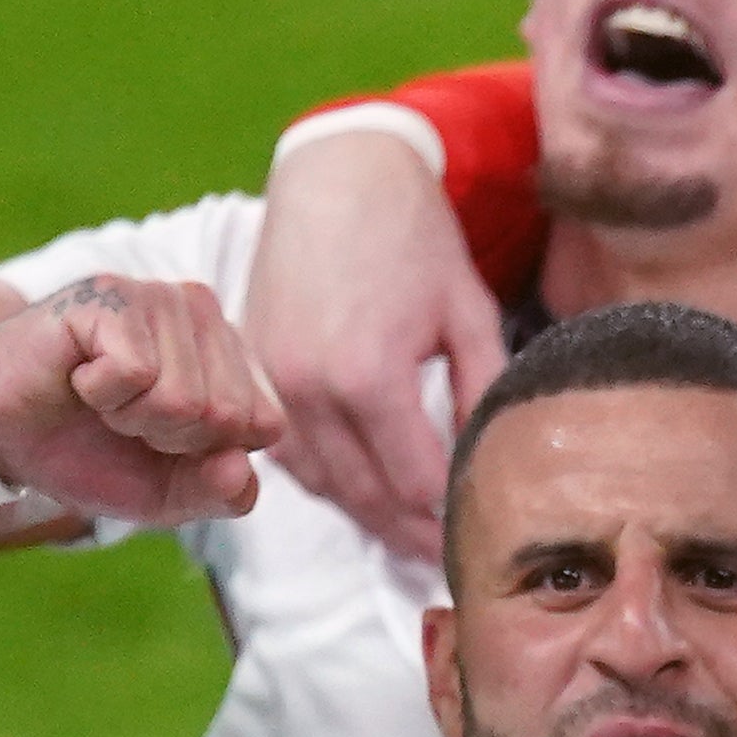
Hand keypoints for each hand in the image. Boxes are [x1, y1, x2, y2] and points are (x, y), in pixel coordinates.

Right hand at [0, 281, 277, 527]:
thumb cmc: (87, 453)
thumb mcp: (167, 495)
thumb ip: (222, 492)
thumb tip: (240, 467)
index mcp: (231, 357)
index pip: (267, 425)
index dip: (206, 455)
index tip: (159, 439)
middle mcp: (204, 315)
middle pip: (229, 414)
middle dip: (168, 439)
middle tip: (122, 417)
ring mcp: (158, 298)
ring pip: (186, 397)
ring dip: (131, 417)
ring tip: (101, 395)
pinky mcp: (110, 295)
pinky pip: (136, 373)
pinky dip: (101, 394)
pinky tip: (78, 376)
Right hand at [248, 122, 504, 559]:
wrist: (337, 175)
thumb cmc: (414, 237)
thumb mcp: (469, 317)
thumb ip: (480, 397)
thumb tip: (487, 462)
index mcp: (366, 378)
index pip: (412, 488)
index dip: (447, 525)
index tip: (476, 545)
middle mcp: (306, 389)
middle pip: (364, 499)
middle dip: (410, 537)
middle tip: (449, 561)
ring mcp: (268, 380)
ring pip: (321, 484)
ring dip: (368, 516)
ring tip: (413, 536)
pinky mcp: (250, 368)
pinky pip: (289, 451)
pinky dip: (329, 478)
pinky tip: (366, 488)